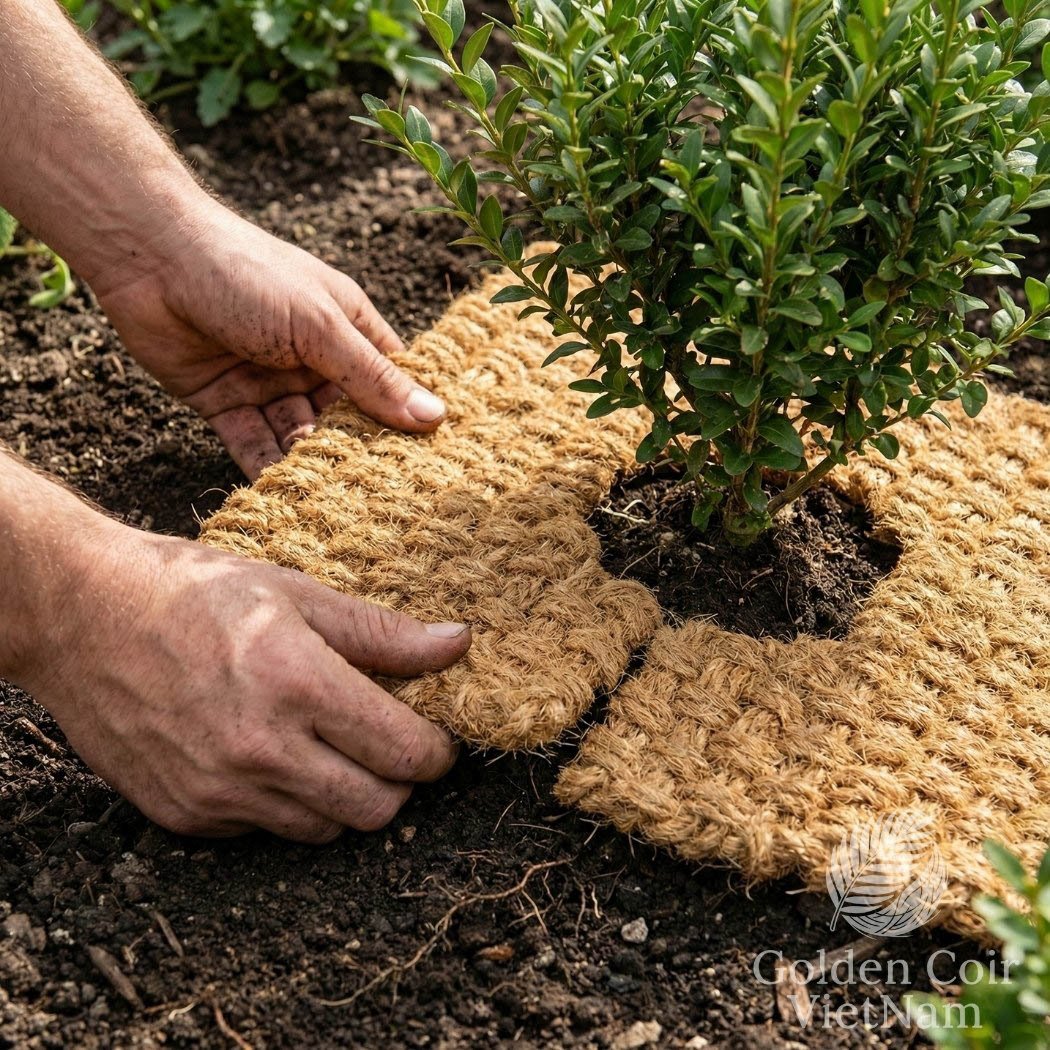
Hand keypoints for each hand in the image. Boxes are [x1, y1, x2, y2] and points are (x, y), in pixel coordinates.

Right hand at [18, 509, 471, 841]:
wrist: (83, 616)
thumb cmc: (194, 592)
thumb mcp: (297, 594)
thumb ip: (383, 632)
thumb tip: (457, 644)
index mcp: (298, 684)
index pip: (404, 752)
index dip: (435, 750)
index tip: (434, 738)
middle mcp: (261, 750)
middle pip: (376, 808)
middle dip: (398, 781)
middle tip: (387, 745)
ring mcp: (219, 790)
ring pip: (324, 829)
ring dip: (343, 796)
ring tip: (328, 747)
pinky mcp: (184, 814)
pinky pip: (263, 830)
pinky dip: (283, 803)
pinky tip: (268, 756)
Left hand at [92, 199, 445, 478]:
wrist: (149, 257)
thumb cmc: (247, 274)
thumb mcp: (320, 327)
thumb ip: (373, 378)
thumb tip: (434, 417)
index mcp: (345, 329)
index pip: (390, 381)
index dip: (410, 417)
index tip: (435, 462)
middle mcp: (311, 359)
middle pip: (346, 418)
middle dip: (360, 452)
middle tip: (387, 498)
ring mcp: (269, 383)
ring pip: (300, 437)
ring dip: (314, 466)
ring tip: (336, 505)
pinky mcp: (226, 403)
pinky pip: (253, 443)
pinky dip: (266, 469)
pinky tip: (285, 496)